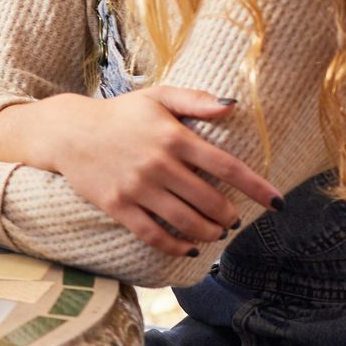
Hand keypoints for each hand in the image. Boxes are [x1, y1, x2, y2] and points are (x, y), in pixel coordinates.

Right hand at [25, 88, 283, 256]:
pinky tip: (189, 248)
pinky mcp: (118, 206)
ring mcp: (137, 187)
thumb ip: (195, 100)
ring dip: (210, 233)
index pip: (226, 167)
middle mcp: (158, 164)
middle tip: (233, 218)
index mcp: (173, 137)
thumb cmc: (119, 115)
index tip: (278, 203)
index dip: (256, 188)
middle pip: (210, 201)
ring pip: (187, 221)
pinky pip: (154, 234)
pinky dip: (177, 246)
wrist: (67, 132)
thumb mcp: (156, 97)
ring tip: (217, 233)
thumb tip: (233, 106)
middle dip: (230, 215)